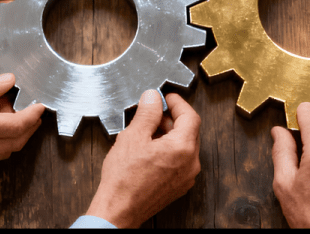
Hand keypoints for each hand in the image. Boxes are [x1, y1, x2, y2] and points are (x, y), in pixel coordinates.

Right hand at [85, 90, 200, 227]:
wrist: (118, 210)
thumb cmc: (124, 178)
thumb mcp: (133, 136)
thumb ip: (147, 113)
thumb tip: (153, 98)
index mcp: (183, 148)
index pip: (190, 116)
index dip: (177, 103)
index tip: (165, 98)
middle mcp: (190, 163)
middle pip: (189, 131)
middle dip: (172, 118)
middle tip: (154, 112)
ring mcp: (186, 177)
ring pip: (184, 146)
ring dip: (170, 134)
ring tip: (148, 131)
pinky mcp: (178, 186)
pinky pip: (180, 161)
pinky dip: (169, 149)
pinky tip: (150, 149)